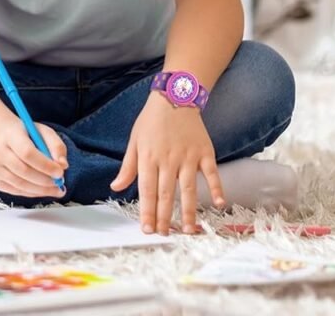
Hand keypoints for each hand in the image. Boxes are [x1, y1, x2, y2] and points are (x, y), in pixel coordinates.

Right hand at [0, 120, 67, 197]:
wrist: (3, 138)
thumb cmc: (26, 135)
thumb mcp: (44, 132)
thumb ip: (56, 146)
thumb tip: (63, 165)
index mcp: (11, 135)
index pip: (27, 153)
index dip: (45, 165)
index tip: (60, 172)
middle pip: (23, 171)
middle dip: (45, 180)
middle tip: (60, 182)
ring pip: (20, 185)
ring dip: (42, 190)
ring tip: (56, 188)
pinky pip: (17, 191)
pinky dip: (34, 193)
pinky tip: (44, 190)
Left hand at [110, 93, 224, 235]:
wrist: (175, 98)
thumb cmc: (151, 121)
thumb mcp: (134, 140)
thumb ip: (128, 166)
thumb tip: (115, 187)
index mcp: (149, 157)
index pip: (146, 190)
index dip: (146, 211)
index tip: (146, 229)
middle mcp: (168, 159)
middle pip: (166, 193)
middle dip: (164, 217)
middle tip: (164, 235)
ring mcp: (188, 156)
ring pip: (188, 189)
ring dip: (188, 211)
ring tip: (188, 230)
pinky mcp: (205, 152)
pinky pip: (211, 173)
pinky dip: (217, 188)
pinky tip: (219, 204)